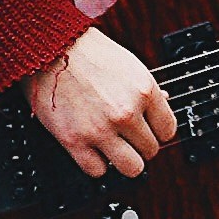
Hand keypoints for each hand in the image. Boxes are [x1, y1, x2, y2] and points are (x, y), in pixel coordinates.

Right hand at [26, 28, 177, 178]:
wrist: (50, 48)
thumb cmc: (87, 52)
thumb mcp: (128, 64)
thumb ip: (146, 89)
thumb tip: (163, 102)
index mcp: (144, 91)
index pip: (168, 130)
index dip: (157, 131)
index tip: (147, 130)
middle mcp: (126, 112)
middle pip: (150, 150)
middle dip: (140, 145)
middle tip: (127, 137)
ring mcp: (101, 129)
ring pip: (131, 168)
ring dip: (124, 161)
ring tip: (114, 149)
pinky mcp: (75, 140)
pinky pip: (97, 170)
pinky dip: (95, 164)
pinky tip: (92, 149)